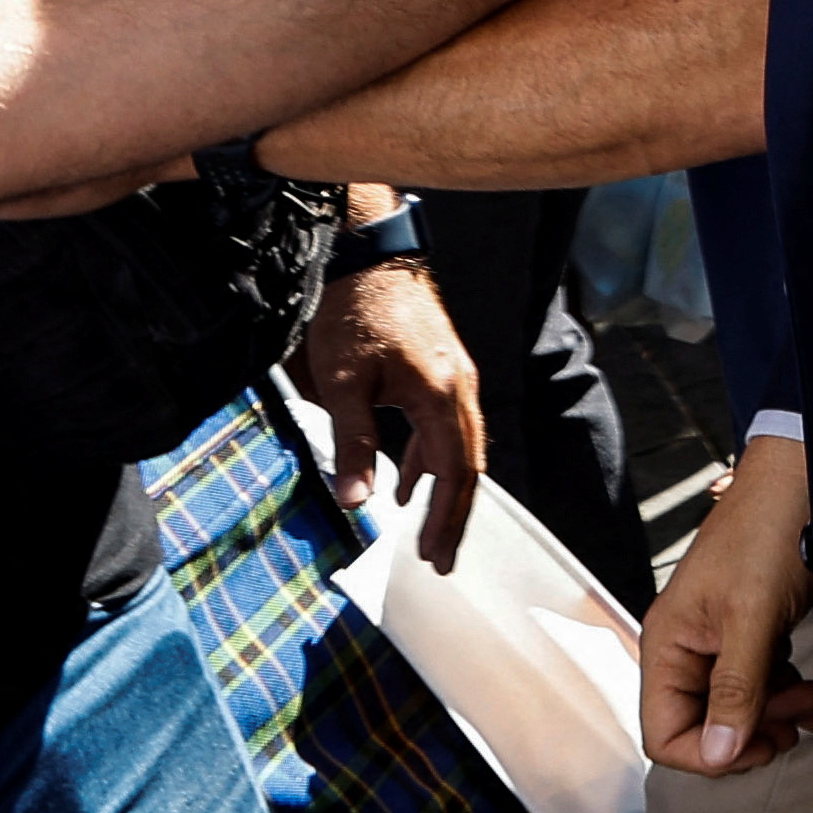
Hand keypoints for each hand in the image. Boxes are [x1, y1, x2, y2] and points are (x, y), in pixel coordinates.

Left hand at [296, 235, 489, 569]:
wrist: (368, 255)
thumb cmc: (354, 312)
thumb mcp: (342, 382)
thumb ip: (354, 444)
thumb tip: (356, 503)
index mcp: (441, 394)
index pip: (455, 472)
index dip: (444, 519)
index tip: (432, 557)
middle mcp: (460, 387)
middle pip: (469, 465)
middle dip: (454, 515)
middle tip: (439, 558)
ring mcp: (456, 376)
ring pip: (462, 446)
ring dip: (444, 490)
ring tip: (425, 529)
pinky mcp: (443, 369)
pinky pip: (449, 426)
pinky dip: (433, 460)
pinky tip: (407, 479)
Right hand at [641, 433, 812, 774]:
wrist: (800, 479)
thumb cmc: (766, 533)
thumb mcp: (751, 617)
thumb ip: (734, 688)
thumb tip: (718, 753)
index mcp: (667, 645)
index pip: (664, 733)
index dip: (708, 753)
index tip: (759, 746)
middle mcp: (685, 648)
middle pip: (703, 727)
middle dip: (752, 733)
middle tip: (796, 720)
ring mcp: (717, 641)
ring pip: (735, 709)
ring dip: (775, 715)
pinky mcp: (748, 633)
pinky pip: (757, 685)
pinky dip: (784, 695)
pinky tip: (811, 691)